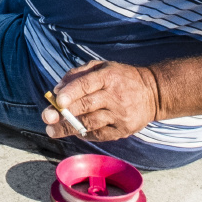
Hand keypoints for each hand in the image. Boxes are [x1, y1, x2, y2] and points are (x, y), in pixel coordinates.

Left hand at [43, 61, 159, 141]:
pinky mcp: (124, 129)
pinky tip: (73, 133)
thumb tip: (57, 89)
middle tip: (47, 117)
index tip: (58, 100)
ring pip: (91, 123)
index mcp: (108, 77)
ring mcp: (120, 115)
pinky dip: (84, 134)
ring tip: (52, 130)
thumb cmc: (121, 78)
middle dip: (64, 114)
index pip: (87, 85)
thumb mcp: (102, 67)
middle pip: (86, 106)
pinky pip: (100, 134)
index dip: (71, 92)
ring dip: (69, 128)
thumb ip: (78, 74)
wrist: (154, 93)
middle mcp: (115, 96)